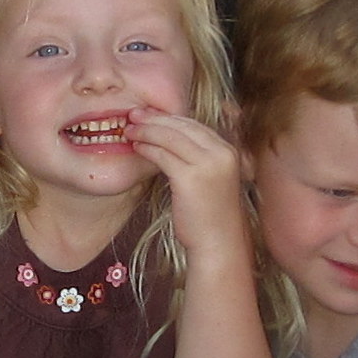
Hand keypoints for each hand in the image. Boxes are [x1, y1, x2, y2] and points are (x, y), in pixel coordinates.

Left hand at [126, 106, 247, 255]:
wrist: (219, 244)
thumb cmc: (211, 216)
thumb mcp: (212, 179)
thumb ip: (198, 158)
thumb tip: (169, 140)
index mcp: (228, 151)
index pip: (195, 124)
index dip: (169, 118)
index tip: (150, 114)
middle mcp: (222, 153)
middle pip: (183, 126)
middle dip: (155, 118)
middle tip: (133, 114)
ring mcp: (208, 165)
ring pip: (170, 137)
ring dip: (146, 130)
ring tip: (129, 129)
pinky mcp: (191, 178)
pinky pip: (163, 155)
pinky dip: (147, 148)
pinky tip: (136, 147)